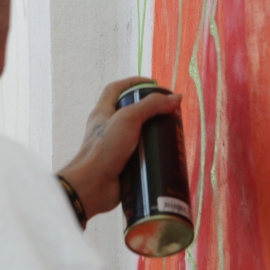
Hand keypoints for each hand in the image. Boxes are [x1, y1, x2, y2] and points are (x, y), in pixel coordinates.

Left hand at [57, 77, 181, 220]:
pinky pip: (141, 157)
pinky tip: (166, 156)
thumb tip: (176, 98)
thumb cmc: (104, 148)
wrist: (93, 186)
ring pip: (138, 137)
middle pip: (131, 113)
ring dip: (154, 135)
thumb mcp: (128, 119)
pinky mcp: (123, 166)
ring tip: (172, 134)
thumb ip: (151, 106)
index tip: (154, 84)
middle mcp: (108, 129)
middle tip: (169, 113)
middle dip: (150, 112)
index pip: (116, 89)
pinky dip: (152, 156)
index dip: (134, 82)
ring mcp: (115, 148)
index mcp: (103, 113)